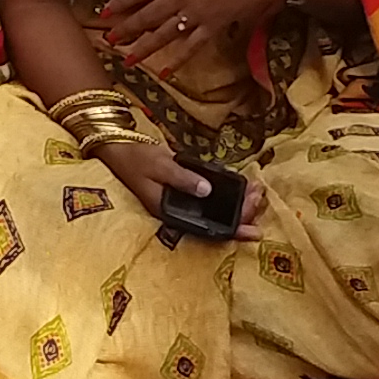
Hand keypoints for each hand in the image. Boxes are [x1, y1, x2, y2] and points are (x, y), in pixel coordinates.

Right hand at [86, 136, 262, 230]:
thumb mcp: (160, 165)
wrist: (118, 148)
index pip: (208, 230)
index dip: (234, 231)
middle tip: (260, 196)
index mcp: (171, 214)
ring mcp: (183, 202)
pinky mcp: (186, 190)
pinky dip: (229, 193)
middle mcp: (180, 213)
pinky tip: (243, 186)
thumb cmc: (136, 158)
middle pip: (217, 221)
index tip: (255, 231)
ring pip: (217, 211)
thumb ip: (183, 178)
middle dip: (242, 212)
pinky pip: (212, 197)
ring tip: (257, 191)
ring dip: (238, 203)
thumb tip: (207, 189)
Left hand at [94, 0, 300, 76]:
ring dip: (143, 47)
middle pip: (147, 15)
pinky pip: (191, 48)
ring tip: (126, 59)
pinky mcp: (213, 27)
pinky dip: (177, 61)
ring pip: (163, 34)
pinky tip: (164, 73)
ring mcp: (196, 14)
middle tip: (108, 39)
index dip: (121, 2)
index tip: (105, 12)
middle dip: (126, 28)